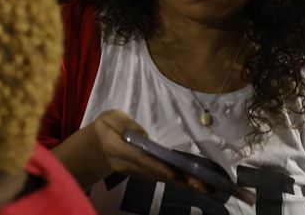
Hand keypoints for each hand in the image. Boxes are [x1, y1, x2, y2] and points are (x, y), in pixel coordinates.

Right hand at [77, 110, 212, 195]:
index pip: (140, 158)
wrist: (97, 149)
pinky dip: (181, 181)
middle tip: (204, 186)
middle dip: (180, 179)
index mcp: (120, 148)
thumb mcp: (109, 118)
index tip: (173, 173)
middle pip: (158, 173)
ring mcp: (140, 171)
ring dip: (184, 183)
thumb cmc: (105, 129)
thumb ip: (124, 123)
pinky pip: (164, 177)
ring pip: (163, 178)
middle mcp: (132, 164)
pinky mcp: (147, 172)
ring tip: (208, 187)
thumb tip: (145, 135)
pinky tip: (197, 184)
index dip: (156, 165)